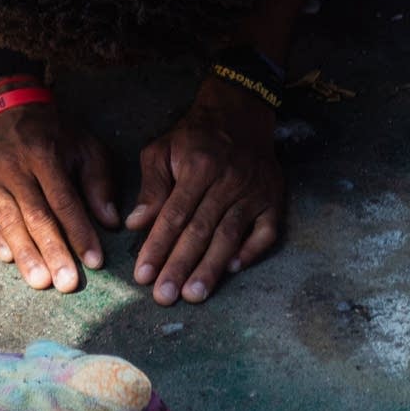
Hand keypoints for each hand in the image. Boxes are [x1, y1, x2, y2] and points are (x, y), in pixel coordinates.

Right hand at [0, 102, 118, 292]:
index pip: (64, 200)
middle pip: (36, 215)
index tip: (95, 261)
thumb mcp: (82, 144)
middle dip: (53, 251)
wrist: (3, 105)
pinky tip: (5, 258)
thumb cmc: (50, 131)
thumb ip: (98, 181)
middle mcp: (13, 167)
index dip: (80, 232)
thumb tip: (110, 221)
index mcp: (44, 154)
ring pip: (8, 220)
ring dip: (25, 253)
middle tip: (66, 283)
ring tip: (40, 281)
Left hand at [128, 82, 284, 304]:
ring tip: (193, 295)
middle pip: (201, 230)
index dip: (157, 246)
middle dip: (180, 266)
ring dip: (211, 268)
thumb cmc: (193, 137)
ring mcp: (254, 192)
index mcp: (198, 166)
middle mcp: (228, 181)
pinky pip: (266, 233)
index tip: (142, 275)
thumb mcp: (162, 149)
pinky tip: (231, 271)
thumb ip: (151, 187)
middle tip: (164, 297)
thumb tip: (135, 224)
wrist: (240, 114)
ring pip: (230, 236)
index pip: (174, 215)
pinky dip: (250, 253)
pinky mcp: (274, 201)